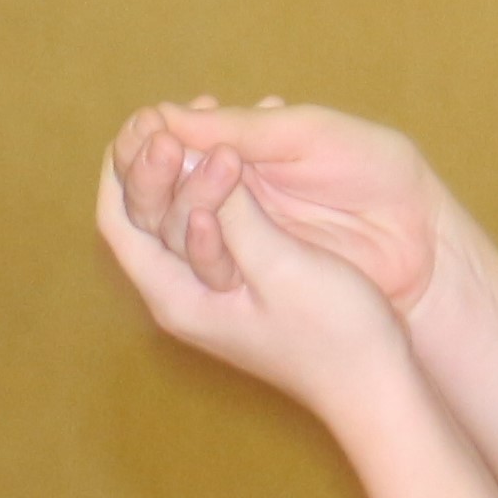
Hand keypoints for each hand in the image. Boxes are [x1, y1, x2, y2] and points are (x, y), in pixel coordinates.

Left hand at [109, 98, 446, 316]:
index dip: (129, 166)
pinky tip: (248, 146)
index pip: (120, 221)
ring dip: (196, 164)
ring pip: (181, 213)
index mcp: (177, 296)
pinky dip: (224, 182)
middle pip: (145, 214)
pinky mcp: (244, 282)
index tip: (160, 124)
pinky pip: (217, 220)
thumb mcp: (280, 266)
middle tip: (196, 112)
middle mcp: (184, 295)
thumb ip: (233, 213)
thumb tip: (185, 154)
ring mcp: (214, 290)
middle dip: (162, 159)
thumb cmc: (334, 335)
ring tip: (221, 115)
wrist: (377, 386)